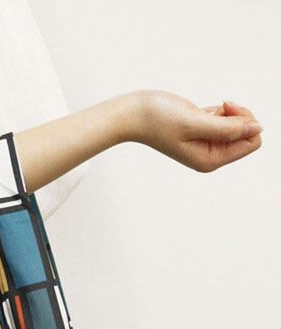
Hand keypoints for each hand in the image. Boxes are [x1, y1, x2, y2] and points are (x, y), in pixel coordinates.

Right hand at [129, 90, 262, 171]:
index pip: (251, 142)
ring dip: (228, 112)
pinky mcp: (201, 131)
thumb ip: (228, 128)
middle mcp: (209, 155)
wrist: (132, 115)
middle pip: (247, 134)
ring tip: (204, 111)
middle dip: (239, 116)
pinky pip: (225, 119)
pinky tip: (199, 111)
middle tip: (221, 107)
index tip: (226, 110)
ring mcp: (205, 143)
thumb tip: (257, 128)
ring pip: (238, 125)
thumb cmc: (157, 121)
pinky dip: (218, 111)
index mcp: (209, 160)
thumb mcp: (195, 122)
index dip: (246, 122)